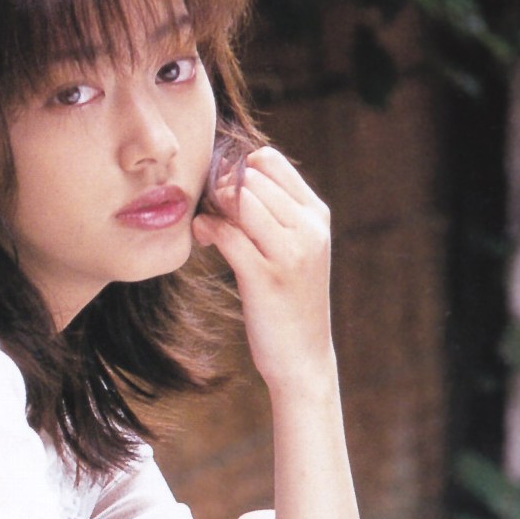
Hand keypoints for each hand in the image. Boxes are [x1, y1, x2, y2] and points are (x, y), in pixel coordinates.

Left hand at [191, 144, 334, 396]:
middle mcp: (309, 228)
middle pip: (251, 177)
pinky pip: (227, 234)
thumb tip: (229, 178)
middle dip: (220, 188)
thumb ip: (274, 213)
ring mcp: (290, 252)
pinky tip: (203, 239)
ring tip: (208, 227)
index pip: (271, 162)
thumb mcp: (295, 248)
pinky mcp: (266, 277)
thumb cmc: (289, 299)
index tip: (224, 193)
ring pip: (240, 200)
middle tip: (209, 211)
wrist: (303, 356)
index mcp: (317, 214)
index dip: (238, 168)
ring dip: (213, 207)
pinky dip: (207, 230)